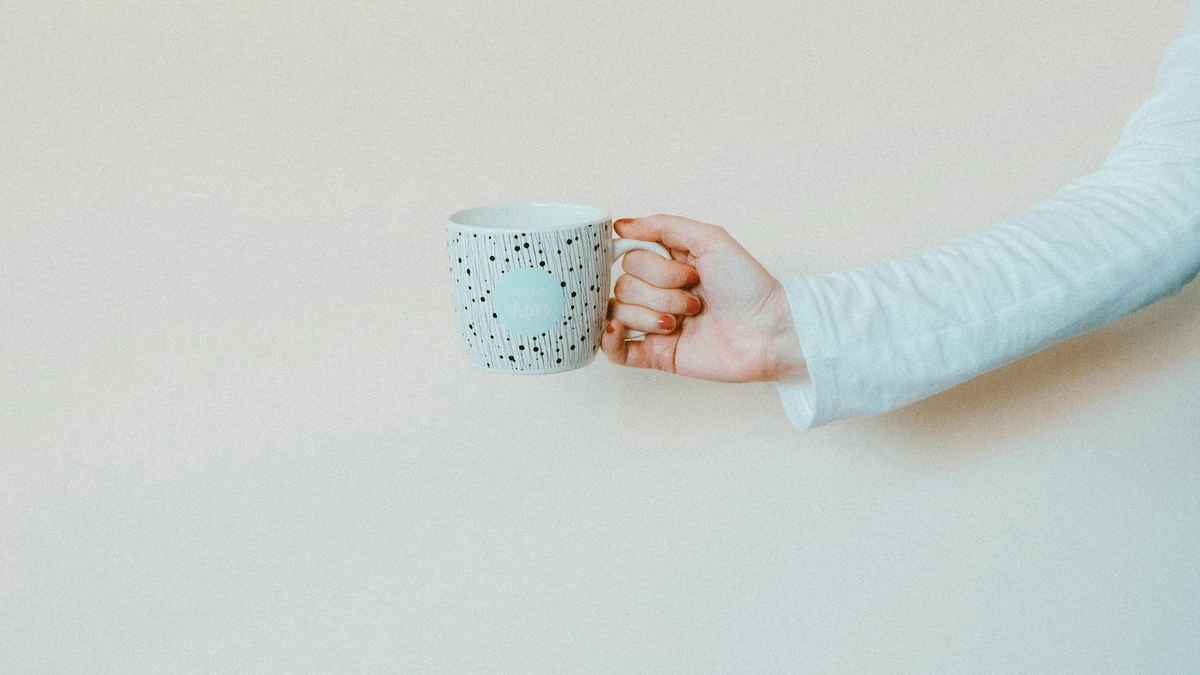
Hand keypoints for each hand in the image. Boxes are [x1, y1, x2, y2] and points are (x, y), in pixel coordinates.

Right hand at [601, 214, 806, 382]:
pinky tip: (619, 329)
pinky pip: (614, 350)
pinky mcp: (655, 355)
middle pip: (624, 285)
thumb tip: (620, 226)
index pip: (630, 258)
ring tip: (685, 321)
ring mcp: (654, 325)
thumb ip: (663, 225)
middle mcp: (658, 293)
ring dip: (652, 314)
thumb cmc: (748, 285)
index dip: (653, 265)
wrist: (768, 331)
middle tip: (695, 299)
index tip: (686, 270)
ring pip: (618, 312)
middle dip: (661, 291)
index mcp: (668, 265)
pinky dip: (608, 338)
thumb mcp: (710, 238)